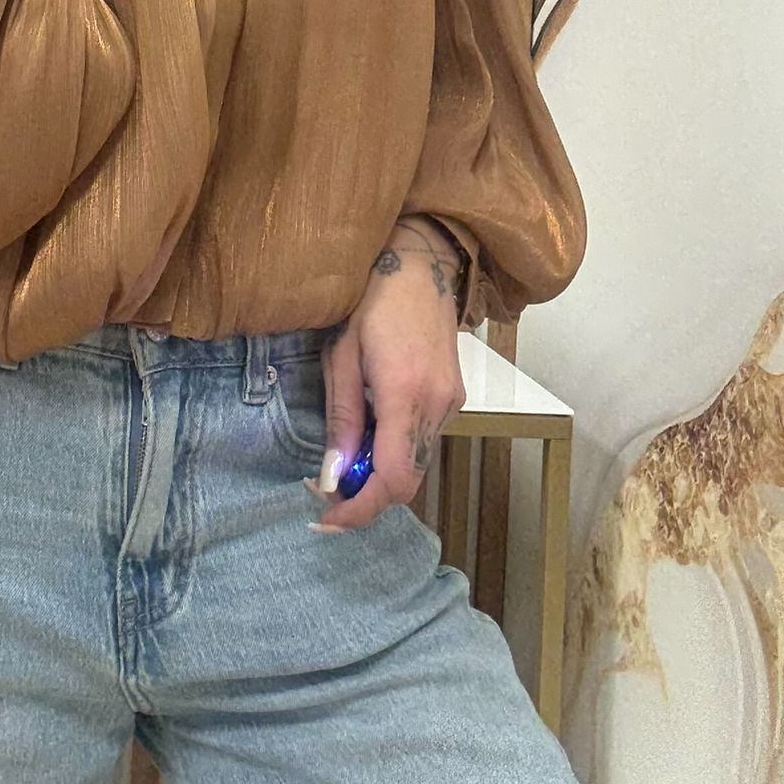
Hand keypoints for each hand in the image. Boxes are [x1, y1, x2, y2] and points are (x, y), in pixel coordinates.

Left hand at [304, 219, 467, 532]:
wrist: (419, 264)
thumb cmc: (369, 301)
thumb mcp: (340, 357)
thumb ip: (342, 420)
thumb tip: (332, 477)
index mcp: (405, 394)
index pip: (392, 479)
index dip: (361, 509)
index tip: (328, 519)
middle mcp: (437, 405)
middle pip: (408, 480)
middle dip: (367, 496)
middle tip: (328, 491)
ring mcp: (451, 401)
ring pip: (418, 463)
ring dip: (381, 472)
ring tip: (345, 459)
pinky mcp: (455, 396)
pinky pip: (425, 441)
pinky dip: (396, 450)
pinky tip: (372, 432)